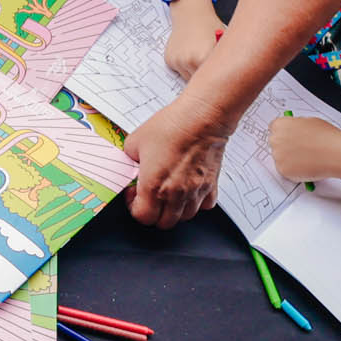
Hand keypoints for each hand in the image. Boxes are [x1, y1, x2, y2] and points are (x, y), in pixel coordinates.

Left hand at [124, 103, 226, 227]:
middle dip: (153, 213)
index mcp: (154, 187)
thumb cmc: (171, 127)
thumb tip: (132, 166)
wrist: (201, 118)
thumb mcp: (135, 141)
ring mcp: (196, 192)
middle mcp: (176, 194)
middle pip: (164, 223)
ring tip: (169, 194)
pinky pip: (204, 206)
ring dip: (174, 210)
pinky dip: (196, 203)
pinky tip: (189, 190)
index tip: (134, 196)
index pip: (143, 217)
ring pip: (184, 217)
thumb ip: (130, 159)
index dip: (134, 209)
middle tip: (150, 197)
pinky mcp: (211, 185)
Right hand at [164, 4, 223, 80]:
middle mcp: (189, 61)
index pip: (212, 81)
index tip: (220, 82)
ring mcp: (178, 61)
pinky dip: (186, 67)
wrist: (190, 14)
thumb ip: (222, 63)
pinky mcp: (170, 60)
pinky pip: (180, 71)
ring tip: (200, 60)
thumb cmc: (209, 26)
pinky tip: (190, 55)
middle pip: (199, 82)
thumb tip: (226, 78)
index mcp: (204, 58)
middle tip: (212, 75)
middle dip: (205, 79)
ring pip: (189, 78)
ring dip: (194, 74)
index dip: (217, 82)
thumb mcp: (223, 43)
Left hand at [268, 114, 340, 182]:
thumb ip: (296, 125)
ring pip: (280, 158)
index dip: (284, 133)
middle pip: (275, 143)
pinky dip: (294, 170)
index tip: (289, 137)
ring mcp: (278, 156)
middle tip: (301, 149)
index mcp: (281, 125)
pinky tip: (307, 165)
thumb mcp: (310, 122)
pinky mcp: (282, 170)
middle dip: (285, 146)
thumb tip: (293, 129)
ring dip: (289, 159)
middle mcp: (276, 139)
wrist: (337, 154)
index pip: (274, 128)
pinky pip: (285, 170)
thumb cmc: (328, 138)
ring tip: (308, 157)